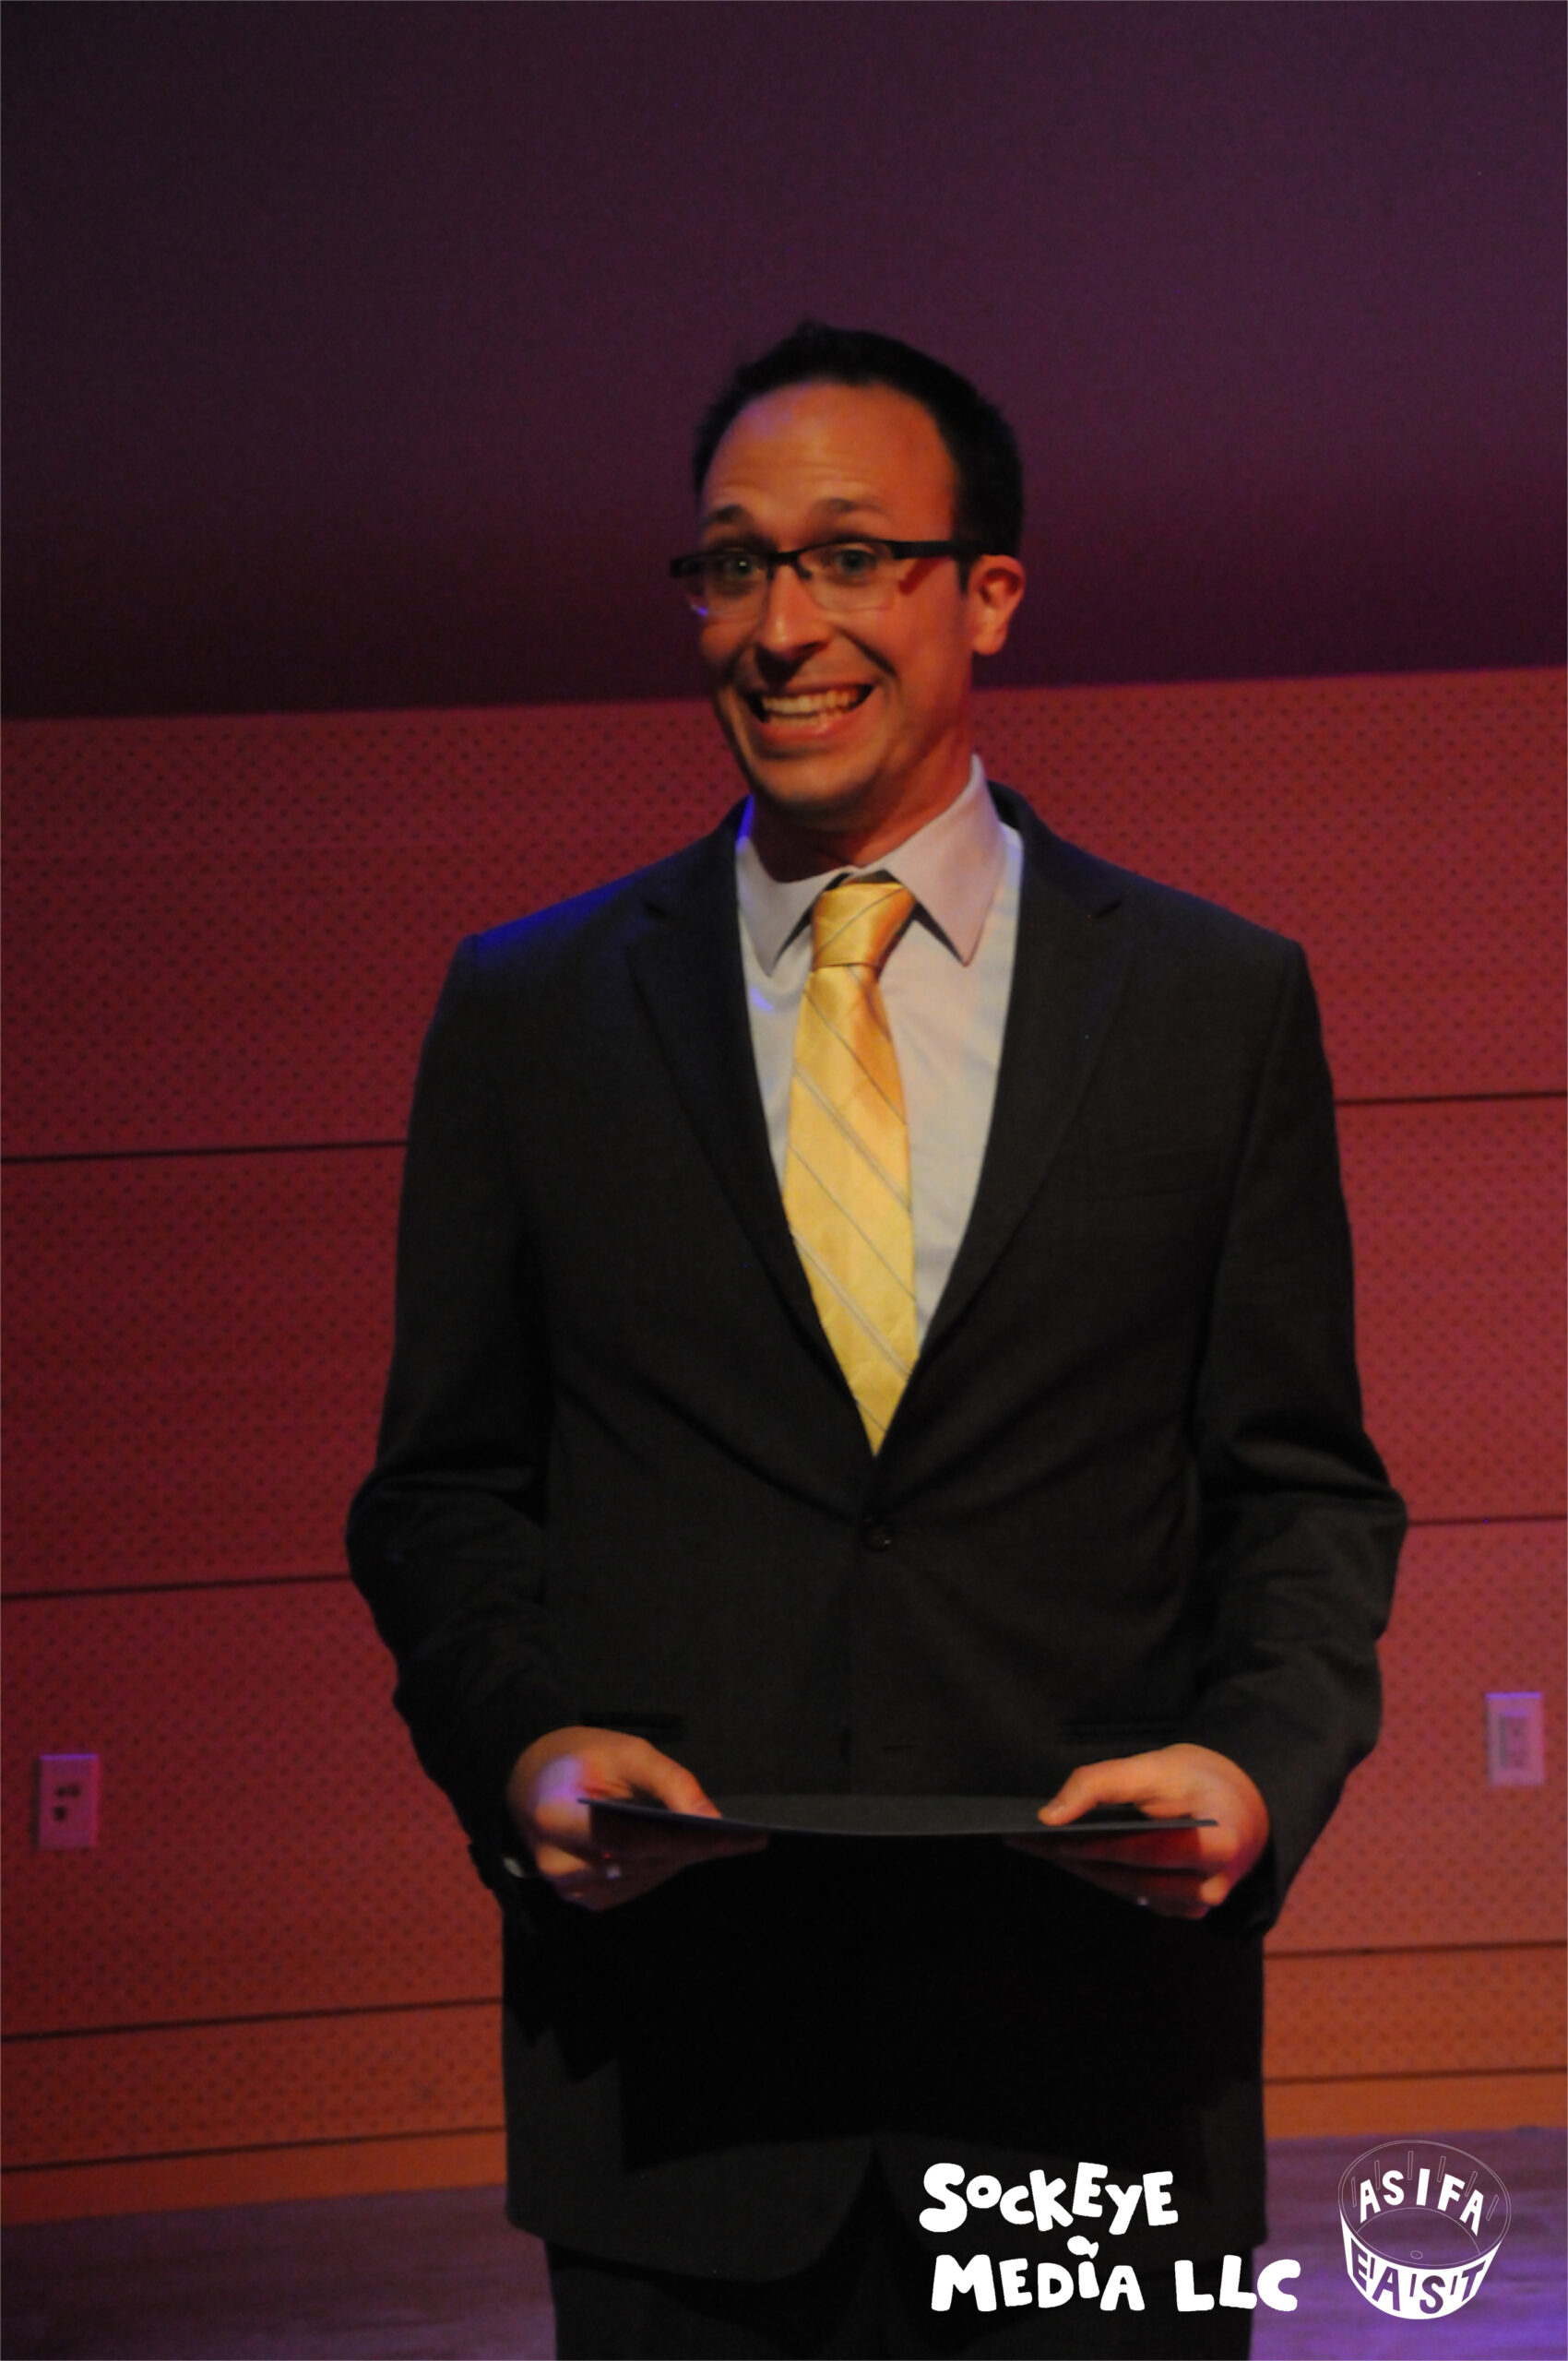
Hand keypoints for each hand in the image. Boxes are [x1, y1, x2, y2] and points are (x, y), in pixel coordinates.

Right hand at [505, 1725, 766, 1910]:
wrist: (533, 1780)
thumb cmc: (583, 1757)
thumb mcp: (628, 1752)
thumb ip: (671, 1783)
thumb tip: (712, 1821)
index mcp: (558, 1817)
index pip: (635, 1838)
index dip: (689, 1840)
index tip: (740, 1838)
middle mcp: (557, 1862)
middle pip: (644, 1862)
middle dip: (696, 1849)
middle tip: (745, 1838)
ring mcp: (566, 1887)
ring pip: (643, 1878)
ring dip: (679, 1859)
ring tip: (718, 1840)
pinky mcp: (581, 1898)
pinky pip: (633, 1887)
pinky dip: (660, 1867)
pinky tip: (678, 1848)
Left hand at [1006, 1743, 1268, 1919]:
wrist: (1243, 1805)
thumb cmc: (1200, 1780)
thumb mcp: (1158, 1766)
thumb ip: (1104, 1783)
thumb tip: (1051, 1816)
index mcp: (1217, 1845)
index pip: (1142, 1849)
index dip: (1091, 1844)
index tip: (1043, 1833)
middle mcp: (1212, 1887)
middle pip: (1128, 1874)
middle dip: (1072, 1855)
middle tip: (1024, 1838)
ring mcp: (1199, 1905)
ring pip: (1126, 1889)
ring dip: (1079, 1867)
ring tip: (1035, 1845)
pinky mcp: (1183, 1910)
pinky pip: (1134, 1894)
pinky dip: (1100, 1874)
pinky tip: (1068, 1856)